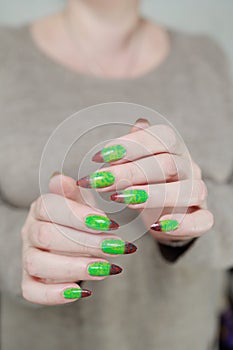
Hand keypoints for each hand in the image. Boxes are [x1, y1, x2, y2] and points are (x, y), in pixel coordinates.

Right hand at [21, 174, 136, 304]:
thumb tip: (62, 179)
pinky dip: (55, 294)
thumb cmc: (80, 219)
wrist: (70, 242)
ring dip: (75, 267)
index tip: (109, 223)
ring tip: (107, 268)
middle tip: (116, 247)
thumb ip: (75, 193)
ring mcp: (27, 257)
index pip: (50, 207)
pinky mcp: (29, 281)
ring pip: (38, 264)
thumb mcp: (83, 202)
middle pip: (46, 236)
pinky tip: (83, 292)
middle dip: (85, 243)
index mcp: (41, 208)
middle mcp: (30, 231)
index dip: (78, 215)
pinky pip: (32, 291)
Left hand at [77, 119, 213, 243]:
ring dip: (153, 195)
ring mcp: (198, 193)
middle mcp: (189, 168)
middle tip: (100, 181)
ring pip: (189, 190)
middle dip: (130, 172)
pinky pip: (202, 221)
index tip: (100, 156)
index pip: (162, 137)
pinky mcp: (202, 218)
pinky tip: (155, 226)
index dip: (132, 145)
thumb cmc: (147, 182)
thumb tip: (139, 123)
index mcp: (174, 149)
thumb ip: (136, 147)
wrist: (162, 213)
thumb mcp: (138, 163)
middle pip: (167, 164)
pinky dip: (181, 224)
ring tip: (122, 199)